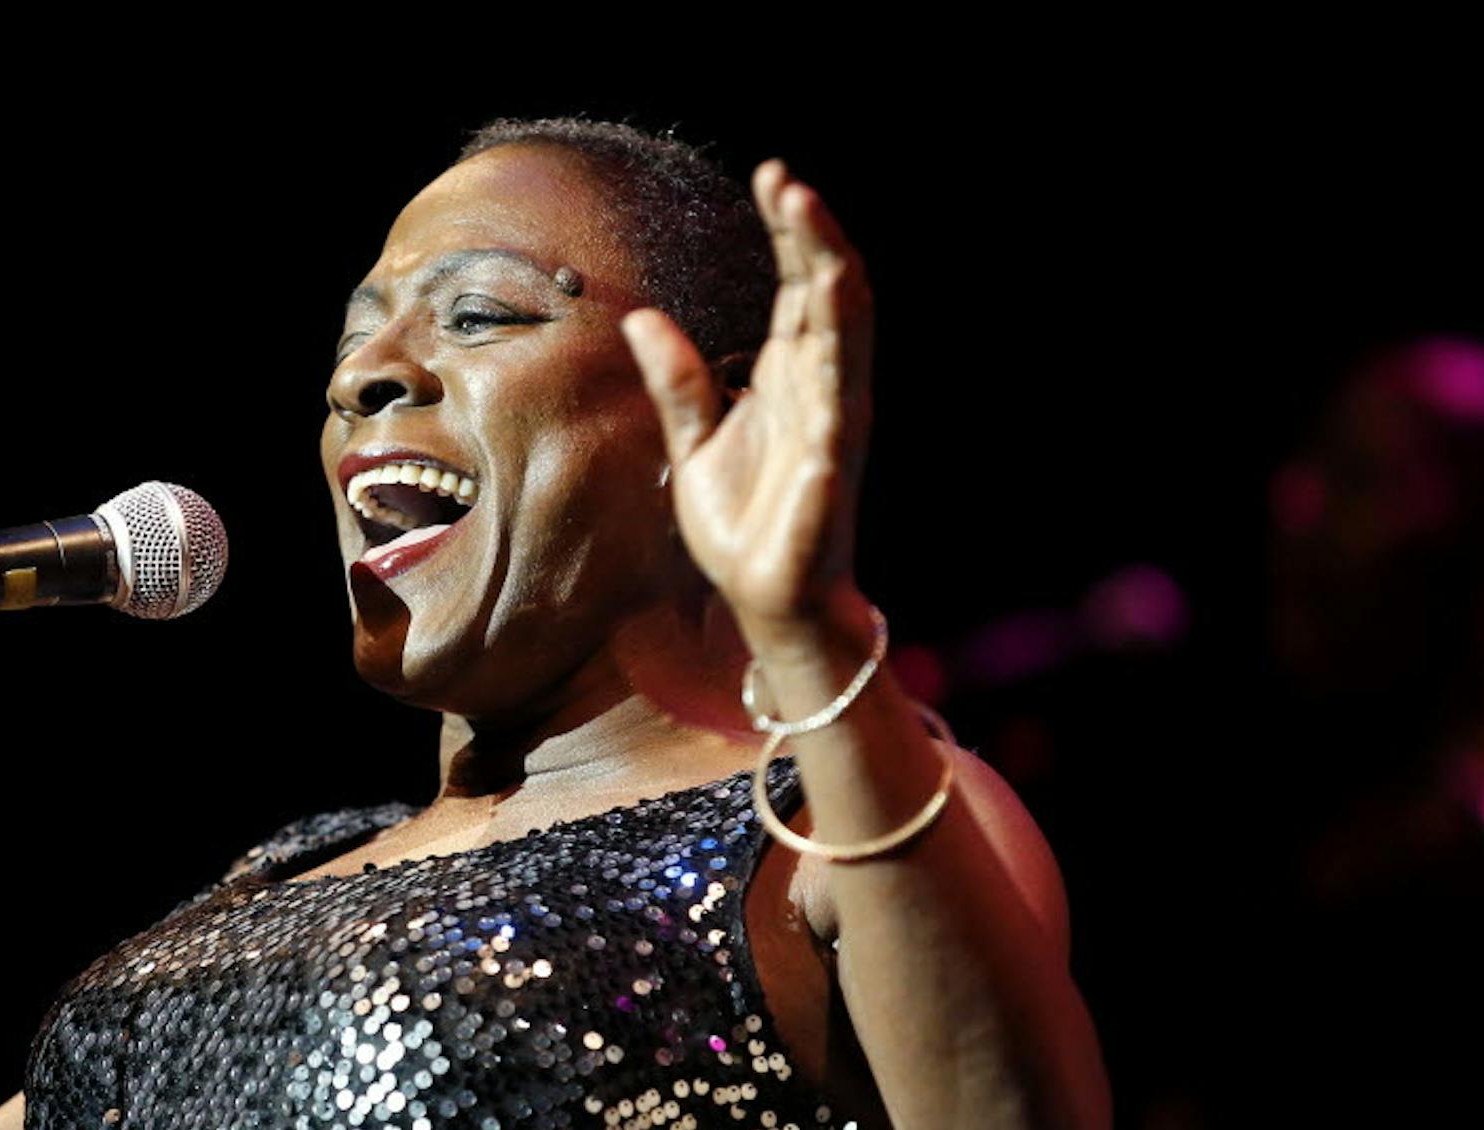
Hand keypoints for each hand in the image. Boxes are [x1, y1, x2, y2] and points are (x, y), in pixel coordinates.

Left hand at [621, 159, 873, 632]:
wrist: (766, 600)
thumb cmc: (742, 524)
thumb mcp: (691, 444)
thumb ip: (676, 382)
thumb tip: (640, 317)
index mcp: (791, 376)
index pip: (799, 288)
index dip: (791, 234)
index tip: (770, 176)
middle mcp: (820, 388)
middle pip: (827, 292)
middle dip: (811, 233)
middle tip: (785, 179)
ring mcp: (832, 420)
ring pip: (843, 328)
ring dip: (829, 268)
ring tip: (808, 212)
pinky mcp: (832, 461)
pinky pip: (838, 393)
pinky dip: (834, 347)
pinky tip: (825, 301)